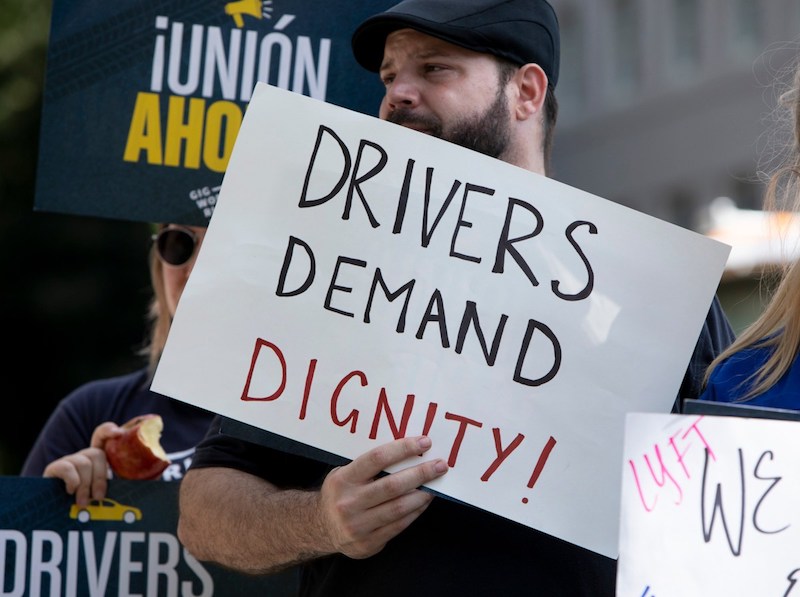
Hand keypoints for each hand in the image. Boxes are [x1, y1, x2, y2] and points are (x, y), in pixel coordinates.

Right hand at [42, 422, 123, 505]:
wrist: (59, 513)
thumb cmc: (89, 502)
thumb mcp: (109, 491)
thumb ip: (126, 484)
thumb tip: (150, 480)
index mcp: (98, 459)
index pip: (101, 435)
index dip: (108, 431)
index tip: (118, 433)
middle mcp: (83, 456)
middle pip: (96, 453)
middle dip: (99, 477)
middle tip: (98, 497)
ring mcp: (68, 461)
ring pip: (84, 463)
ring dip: (85, 485)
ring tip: (84, 502)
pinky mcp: (54, 468)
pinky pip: (66, 467)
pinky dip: (72, 481)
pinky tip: (70, 491)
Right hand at [318, 435, 447, 558]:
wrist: (321, 527)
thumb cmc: (341, 493)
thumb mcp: (346, 474)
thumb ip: (370, 466)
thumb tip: (409, 452)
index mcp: (344, 479)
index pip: (377, 458)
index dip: (403, 449)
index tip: (424, 442)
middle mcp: (349, 503)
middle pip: (392, 485)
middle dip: (421, 473)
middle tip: (440, 465)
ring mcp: (358, 525)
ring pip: (398, 508)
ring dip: (422, 494)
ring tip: (436, 484)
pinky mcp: (368, 543)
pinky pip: (399, 525)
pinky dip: (415, 512)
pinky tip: (424, 501)